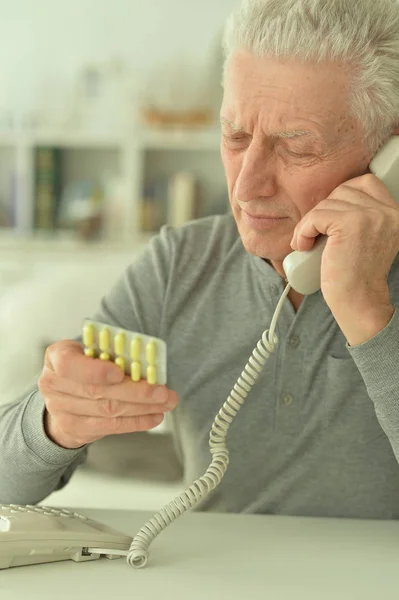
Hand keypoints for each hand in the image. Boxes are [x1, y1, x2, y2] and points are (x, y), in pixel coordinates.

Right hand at [38, 340, 178, 449]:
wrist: (64, 397)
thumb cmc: (85, 365)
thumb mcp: (90, 351)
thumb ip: (111, 353)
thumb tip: (146, 362)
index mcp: (57, 357)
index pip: (69, 364)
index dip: (95, 370)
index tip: (120, 373)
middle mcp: (53, 384)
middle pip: (97, 391)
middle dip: (135, 391)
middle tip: (162, 391)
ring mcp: (62, 410)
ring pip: (108, 410)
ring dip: (142, 407)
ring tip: (166, 402)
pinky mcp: (76, 428)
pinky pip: (110, 426)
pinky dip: (137, 421)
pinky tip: (155, 416)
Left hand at [290, 173, 398, 343]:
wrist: (359, 302)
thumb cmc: (356, 276)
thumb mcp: (366, 237)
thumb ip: (359, 216)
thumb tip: (330, 198)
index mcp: (394, 213)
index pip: (365, 182)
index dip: (341, 196)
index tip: (329, 219)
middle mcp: (388, 211)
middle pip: (342, 190)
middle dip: (322, 211)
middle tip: (315, 234)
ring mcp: (371, 216)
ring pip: (326, 204)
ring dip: (309, 223)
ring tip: (307, 243)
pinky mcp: (351, 224)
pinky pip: (316, 216)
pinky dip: (303, 231)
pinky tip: (304, 245)